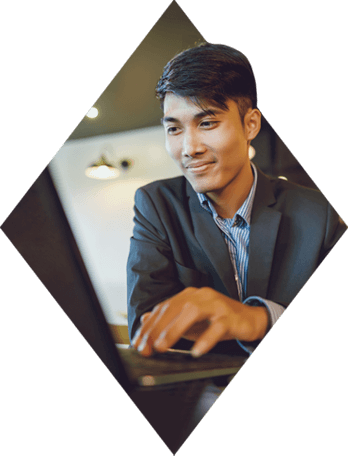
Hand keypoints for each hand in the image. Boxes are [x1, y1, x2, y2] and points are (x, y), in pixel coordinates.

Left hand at [131, 287, 267, 356]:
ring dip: (175, 330)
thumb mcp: (190, 321)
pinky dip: (206, 339)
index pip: (163, 308)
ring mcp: (216, 305)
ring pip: (192, 312)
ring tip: (162, 346)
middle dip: (157, 329)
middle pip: (174, 308)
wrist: (249, 318)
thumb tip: (146, 319)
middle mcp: (200, 296)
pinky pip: (217, 327)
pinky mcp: (230, 317)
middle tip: (147, 347)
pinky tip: (196, 351)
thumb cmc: (217, 320)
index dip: (149, 326)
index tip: (138, 343)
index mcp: (189, 295)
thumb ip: (170, 320)